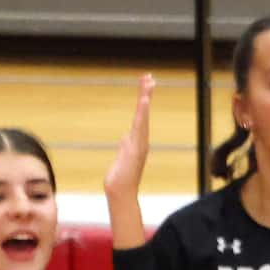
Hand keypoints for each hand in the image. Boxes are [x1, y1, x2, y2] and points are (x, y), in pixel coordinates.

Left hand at [105, 73, 154, 200]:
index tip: (145, 84)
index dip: (143, 100)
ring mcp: (140, 143)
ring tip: (148, 83)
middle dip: (146, 94)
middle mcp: (141, 140)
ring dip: (145, 99)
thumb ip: (124, 145)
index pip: (140, 115)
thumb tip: (125, 137)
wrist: (120, 193)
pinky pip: (140, 126)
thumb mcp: (121, 156)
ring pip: (143, 116)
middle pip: (144, 112)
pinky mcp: (136, 147)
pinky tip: (144, 100)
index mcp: (137, 140)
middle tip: (149, 76)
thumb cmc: (120, 179)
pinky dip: (143, 112)